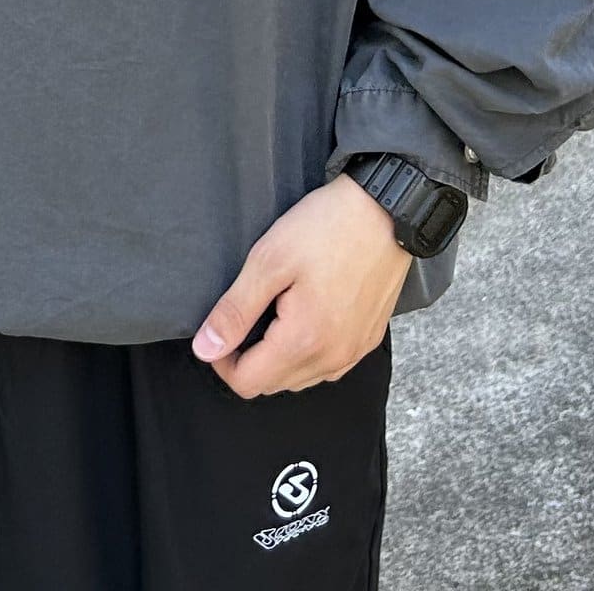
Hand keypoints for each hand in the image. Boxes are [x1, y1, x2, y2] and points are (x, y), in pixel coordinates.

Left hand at [190, 174, 410, 395]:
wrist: (388, 209)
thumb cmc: (328, 227)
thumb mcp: (270, 260)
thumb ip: (235, 310)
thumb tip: (205, 349)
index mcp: (304, 342)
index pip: (246, 382)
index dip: (221, 360)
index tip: (221, 325)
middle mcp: (333, 359)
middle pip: (272, 384)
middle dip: (248, 358)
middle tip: (247, 310)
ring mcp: (354, 352)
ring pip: (300, 378)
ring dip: (277, 356)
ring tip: (275, 308)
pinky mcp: (368, 339)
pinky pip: (327, 365)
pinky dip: (306, 351)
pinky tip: (303, 313)